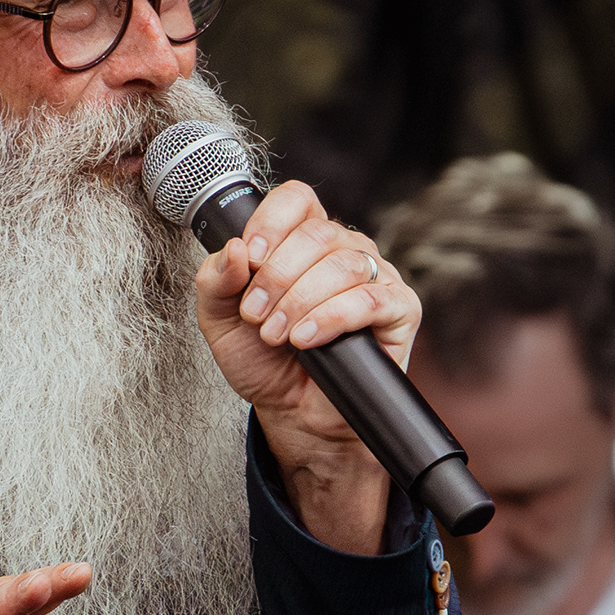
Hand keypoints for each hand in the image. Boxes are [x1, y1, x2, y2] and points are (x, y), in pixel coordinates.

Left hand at [187, 176, 417, 552]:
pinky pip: (371, 300)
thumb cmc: (264, 363)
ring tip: (277, 336)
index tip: (248, 259)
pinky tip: (306, 340)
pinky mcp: (400, 310)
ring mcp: (376, 278)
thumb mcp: (221, 321)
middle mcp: (344, 251)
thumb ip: (215, 282)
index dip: (270, 223)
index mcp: (303, 241)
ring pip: (342, 265)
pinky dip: (331, 318)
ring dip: (300, 301)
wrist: (294, 415)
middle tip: (257, 316)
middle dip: (277, 277)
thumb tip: (233, 249)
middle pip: (316, 234)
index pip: (296, 199)